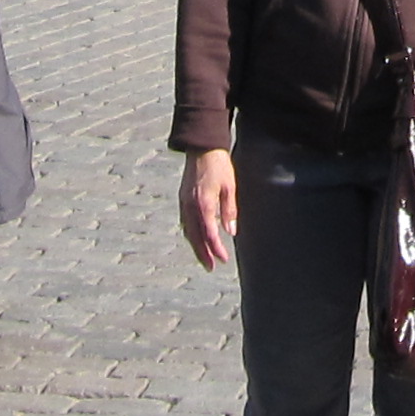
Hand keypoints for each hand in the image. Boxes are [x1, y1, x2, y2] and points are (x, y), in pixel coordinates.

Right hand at [179, 148, 238, 270]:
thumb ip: (230, 210)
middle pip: (195, 236)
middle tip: (211, 267)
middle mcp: (190, 206)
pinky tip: (195, 238)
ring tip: (204, 258)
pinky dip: (190, 234)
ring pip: (188, 231)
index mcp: (204, 204)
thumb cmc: (219, 166)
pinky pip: (184, 222)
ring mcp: (184, 202)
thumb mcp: (230, 187)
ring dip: (195, 246)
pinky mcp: (182, 198)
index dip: (216, 248)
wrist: (202, 147)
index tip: (223, 259)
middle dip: (203, 254)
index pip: (209, 233)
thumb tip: (231, 231)